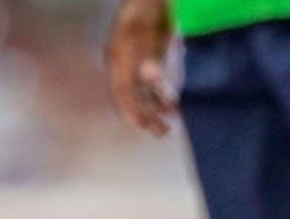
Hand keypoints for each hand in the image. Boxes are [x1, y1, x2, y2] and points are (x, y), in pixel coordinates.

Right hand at [105, 0, 174, 136]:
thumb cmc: (149, 15)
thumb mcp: (151, 34)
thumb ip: (152, 57)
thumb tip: (151, 77)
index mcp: (118, 60)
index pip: (123, 93)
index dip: (132, 111)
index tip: (144, 127)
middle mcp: (122, 65)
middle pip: (131, 97)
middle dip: (145, 116)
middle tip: (162, 132)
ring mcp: (131, 64)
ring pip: (140, 94)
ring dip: (153, 110)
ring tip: (169, 124)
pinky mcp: (143, 62)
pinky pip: (148, 86)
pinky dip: (158, 97)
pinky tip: (170, 107)